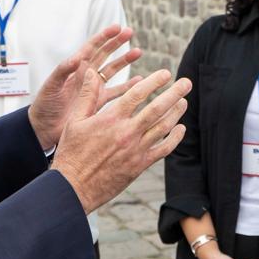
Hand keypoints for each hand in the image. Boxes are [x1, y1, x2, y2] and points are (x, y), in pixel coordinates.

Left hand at [28, 25, 140, 149]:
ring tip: (138, 52)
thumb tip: (77, 57)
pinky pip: (116, 92)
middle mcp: (86, 76)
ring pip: (112, 70)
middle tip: (130, 32)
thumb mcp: (51, 86)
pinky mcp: (98, 102)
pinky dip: (127, 87)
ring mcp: (93, 88)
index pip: (91, 48)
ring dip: (124, 61)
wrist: (44, 128)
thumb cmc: (44, 105)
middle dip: (117, 43)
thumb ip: (63, 71)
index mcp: (75, 68)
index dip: (104, 37)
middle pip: (104, 55)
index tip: (117, 27)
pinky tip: (139, 81)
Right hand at [52, 56, 191, 212]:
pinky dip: (175, 138)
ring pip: (164, 127)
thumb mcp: (74, 121)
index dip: (154, 81)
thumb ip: (87, 95)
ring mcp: (136, 149)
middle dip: (175, 93)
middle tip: (187, 83)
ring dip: (177, 112)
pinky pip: (164, 149)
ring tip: (184, 102)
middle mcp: (127, 132)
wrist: (74, 187)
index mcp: (111, 119)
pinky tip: (181, 128)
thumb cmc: (72, 153)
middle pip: (158, 108)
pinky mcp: (140, 165)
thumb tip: (91, 72)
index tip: (165, 73)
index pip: (138, 94)